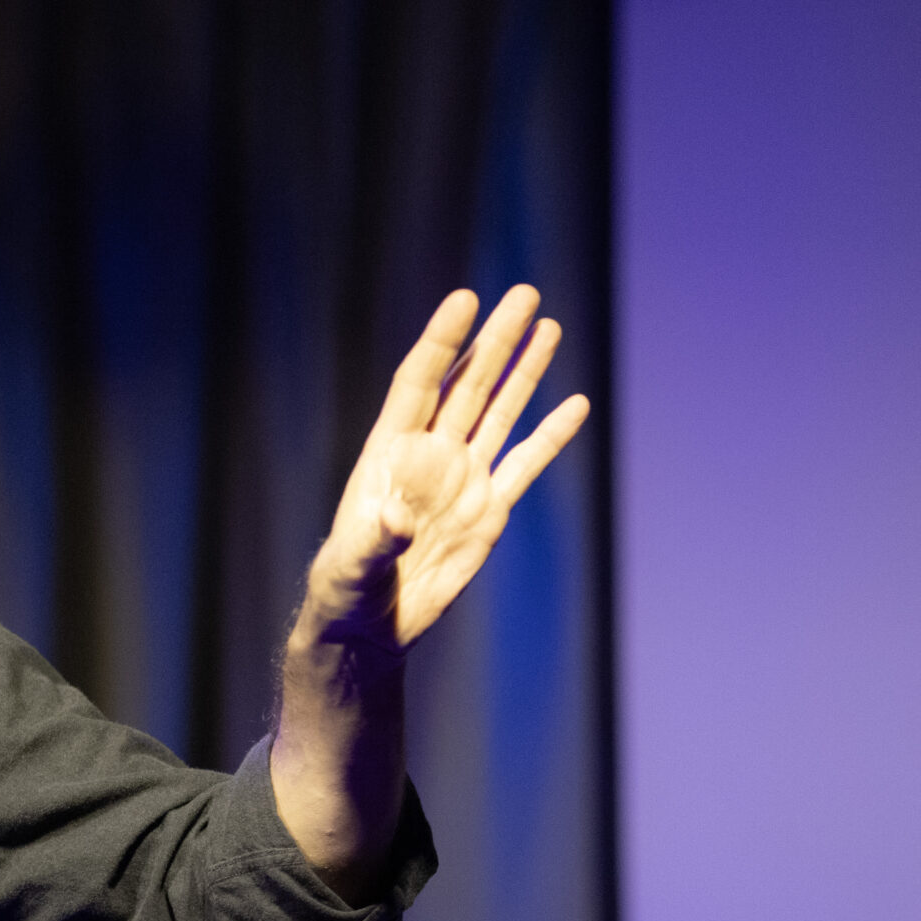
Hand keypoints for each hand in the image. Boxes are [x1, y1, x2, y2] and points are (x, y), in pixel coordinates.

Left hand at [301, 285, 588, 653]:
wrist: (370, 628)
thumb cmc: (344, 592)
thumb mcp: (351, 566)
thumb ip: (374, 540)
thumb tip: (397, 518)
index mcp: (388, 454)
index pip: (419, 383)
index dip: (443, 341)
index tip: (466, 299)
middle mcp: (428, 456)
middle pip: (468, 384)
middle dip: (496, 340)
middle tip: (525, 293)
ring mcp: (461, 480)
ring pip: (499, 412)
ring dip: (524, 371)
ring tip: (548, 325)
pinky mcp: (488, 511)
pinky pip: (524, 464)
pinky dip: (550, 436)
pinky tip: (576, 405)